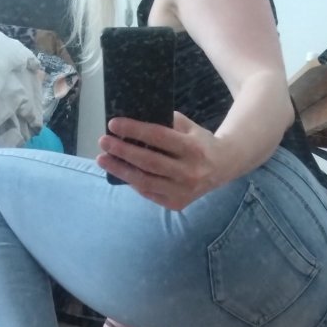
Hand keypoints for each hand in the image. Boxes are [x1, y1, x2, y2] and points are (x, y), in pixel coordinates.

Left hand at [96, 112, 228, 209]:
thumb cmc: (200, 142)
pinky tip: (121, 172)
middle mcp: (189, 172)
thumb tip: (132, 122)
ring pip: (146, 181)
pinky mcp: (178, 203)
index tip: (113, 124)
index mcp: (193, 148)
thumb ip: (166, 123)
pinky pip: (150, 193)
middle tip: (103, 142)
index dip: (134, 130)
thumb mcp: (189, 127)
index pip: (158, 137)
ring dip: (121, 170)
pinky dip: (133, 182)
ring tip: (103, 159)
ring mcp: (184, 191)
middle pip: (149, 161)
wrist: (223, 167)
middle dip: (123, 151)